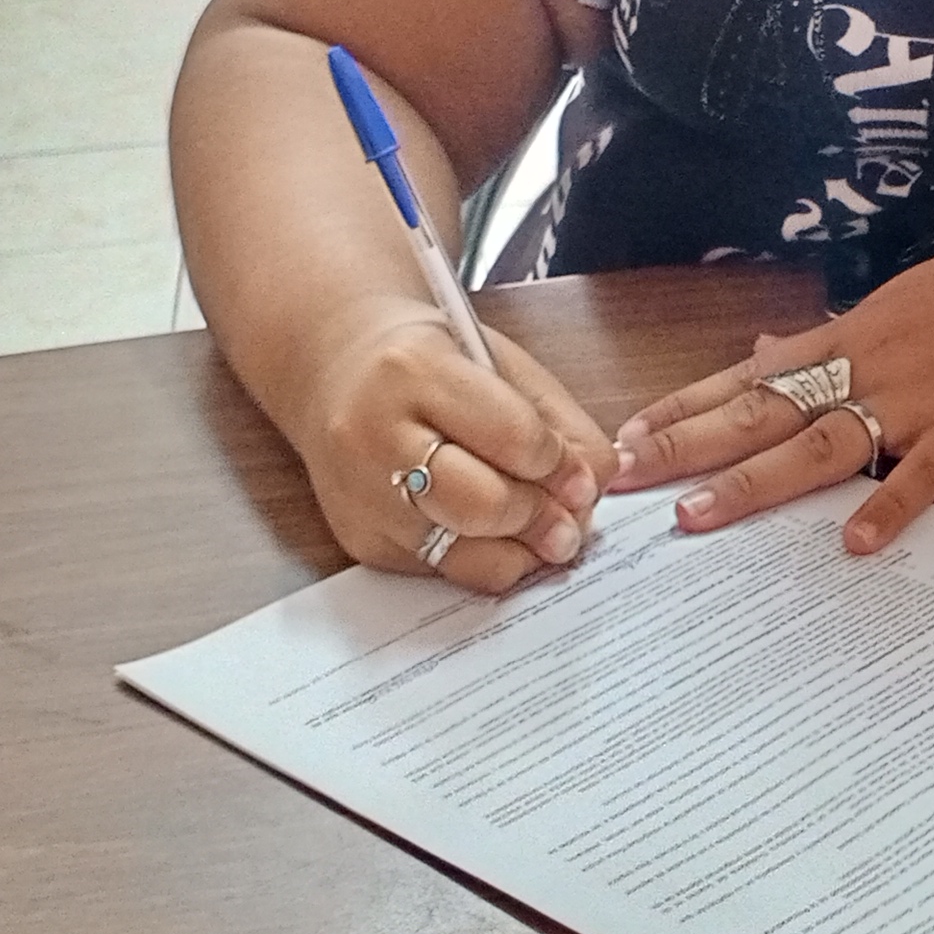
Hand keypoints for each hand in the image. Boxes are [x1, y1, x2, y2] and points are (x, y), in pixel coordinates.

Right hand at [299, 306, 612, 593]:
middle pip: (484, 505)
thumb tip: (597, 483)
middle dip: (542, 518)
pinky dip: (482, 559)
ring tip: (542, 534)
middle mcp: (374, 435)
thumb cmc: (429, 362)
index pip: (512, 436)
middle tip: (569, 520)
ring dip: (520, 551)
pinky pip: (441, 570)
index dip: (562, 467)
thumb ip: (557, 421)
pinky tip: (494, 535)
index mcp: (414, 370)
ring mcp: (360, 494)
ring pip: (464, 553)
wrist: (336, 369)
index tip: (582, 477)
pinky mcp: (359, 538)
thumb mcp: (497, 363)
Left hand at [607, 244, 933, 554]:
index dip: (684, 407)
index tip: (627, 435)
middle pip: (762, 412)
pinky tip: (853, 544)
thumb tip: (767, 352)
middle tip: (622, 479)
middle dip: (687, 447)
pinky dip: (887, 508)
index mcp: (853, 334)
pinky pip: (921, 476)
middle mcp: (871, 364)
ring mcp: (918, 400)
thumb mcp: (905, 302)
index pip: (748, 377)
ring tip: (697, 515)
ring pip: (820, 444)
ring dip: (755, 483)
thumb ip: (833, 336)